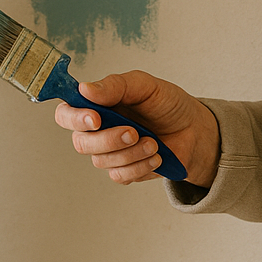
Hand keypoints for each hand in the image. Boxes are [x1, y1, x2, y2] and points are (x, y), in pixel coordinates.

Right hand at [54, 70, 220, 185]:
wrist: (195, 130)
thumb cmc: (168, 104)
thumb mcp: (145, 86)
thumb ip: (115, 85)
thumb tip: (84, 89)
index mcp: (98, 105)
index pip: (66, 113)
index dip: (74, 118)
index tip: (95, 118)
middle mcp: (99, 129)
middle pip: (81, 143)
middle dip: (108, 140)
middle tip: (134, 132)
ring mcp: (111, 152)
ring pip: (101, 161)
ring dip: (130, 153)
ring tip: (153, 142)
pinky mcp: (125, 170)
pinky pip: (120, 176)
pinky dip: (140, 166)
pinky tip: (156, 156)